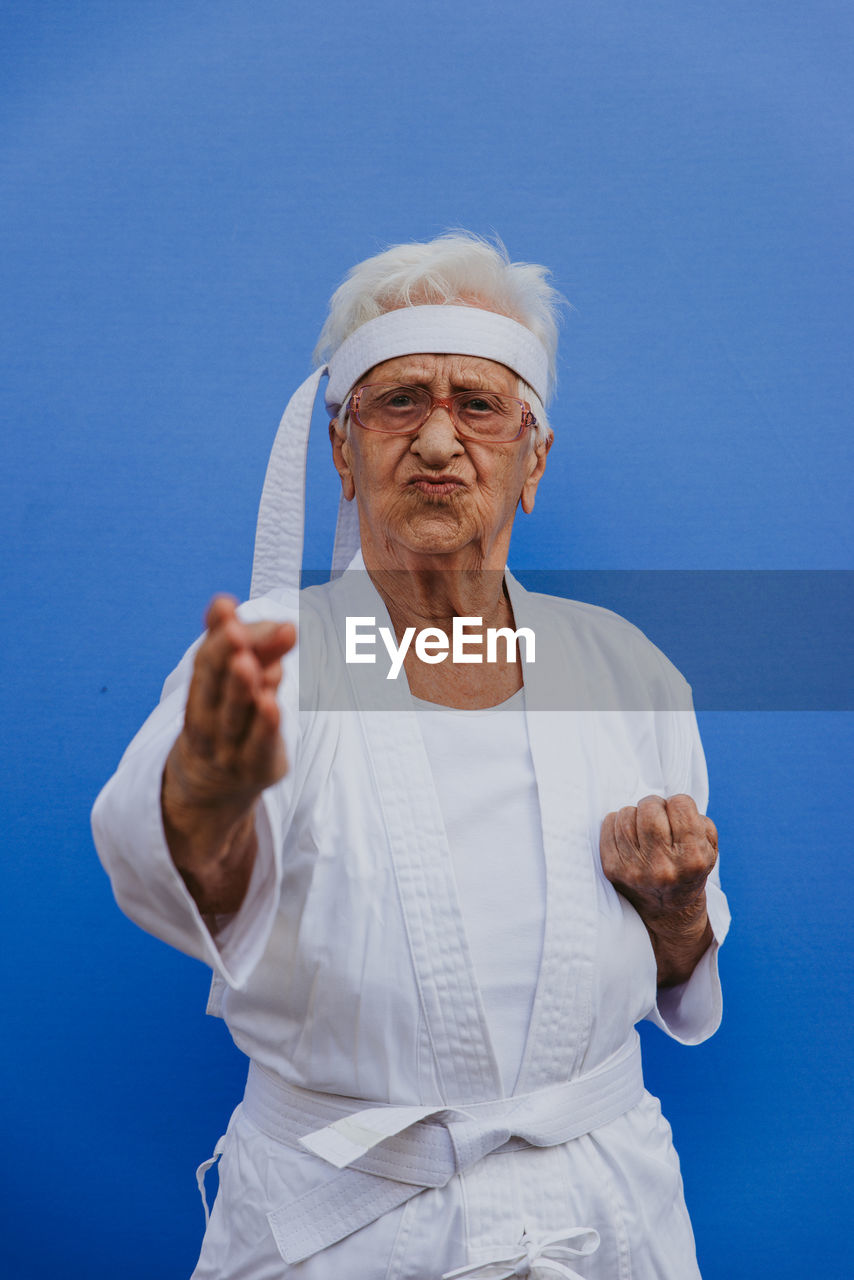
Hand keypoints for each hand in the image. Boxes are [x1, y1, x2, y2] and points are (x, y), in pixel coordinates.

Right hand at [162, 595, 296, 915]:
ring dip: (242, 688)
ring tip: (250, 662)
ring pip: (234, 715)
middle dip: (224, 654)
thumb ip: (250, 646)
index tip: (226, 606)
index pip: (206, 659)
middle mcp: (208, 718)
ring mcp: (229, 746)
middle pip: (213, 684)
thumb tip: (248, 609)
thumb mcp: (233, 682)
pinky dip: (263, 726)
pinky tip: (272, 702)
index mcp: (200, 692)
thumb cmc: (228, 719)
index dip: (214, 632)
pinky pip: (257, 746)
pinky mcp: (256, 768)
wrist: (211, 788)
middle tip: (238, 630)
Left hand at [599, 794, 717, 985]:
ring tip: (644, 830)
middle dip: (655, 805)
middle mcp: (663, 867)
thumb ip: (698, 822)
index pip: (681, 804)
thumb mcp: (709, 849)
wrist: (667, 911)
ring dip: (636, 815)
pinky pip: (608, 823)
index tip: (679, 817)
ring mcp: (634, 869)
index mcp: (692, 859)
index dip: (680, 805)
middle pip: (650, 807)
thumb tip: (672, 803)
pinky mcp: (612, 869)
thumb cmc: (689, 870)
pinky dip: (618, 822)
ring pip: (627, 813)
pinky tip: (629, 836)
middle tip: (659, 818)